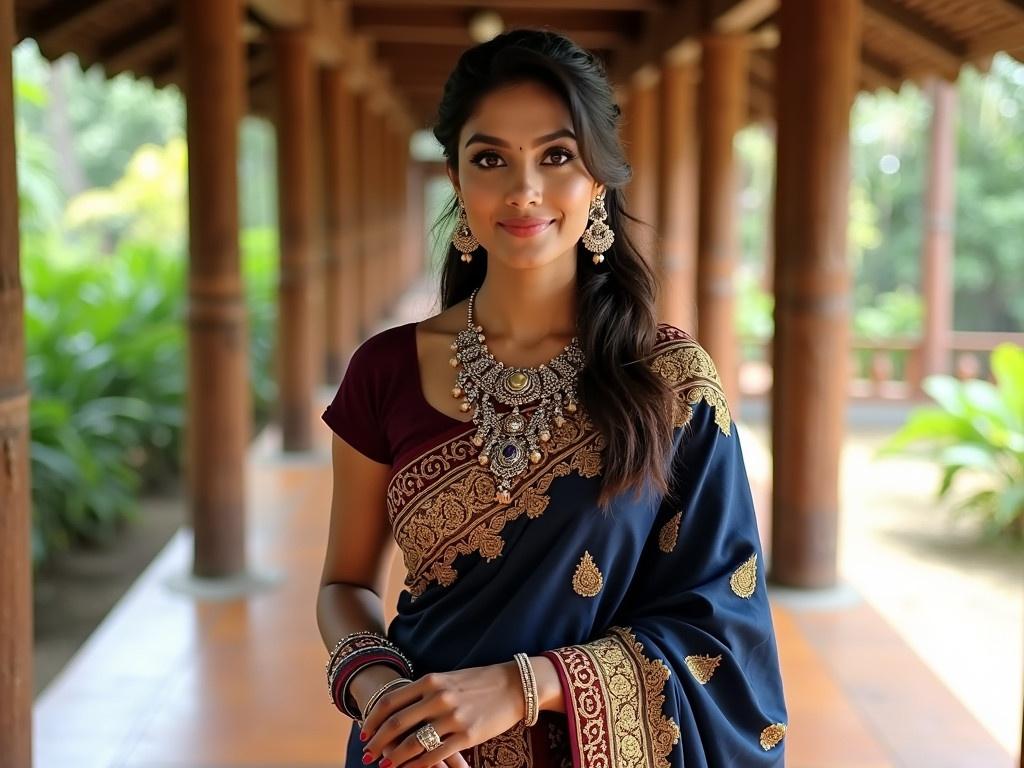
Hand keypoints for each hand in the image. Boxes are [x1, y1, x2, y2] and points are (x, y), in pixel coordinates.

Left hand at [359, 662, 524, 767]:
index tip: (364, 732)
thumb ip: (426, 691)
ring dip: (394, 757)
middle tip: (367, 754)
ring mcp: (452, 717)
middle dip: (378, 742)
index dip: (373, 719)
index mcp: (431, 681)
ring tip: (384, 765)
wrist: (516, 685)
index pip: (391, 701)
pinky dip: (418, 764)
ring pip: (413, 743)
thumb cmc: (480, 682)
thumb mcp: (449, 679)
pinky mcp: (467, 735)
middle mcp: (438, 698)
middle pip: (396, 724)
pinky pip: (435, 754)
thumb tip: (401, 709)